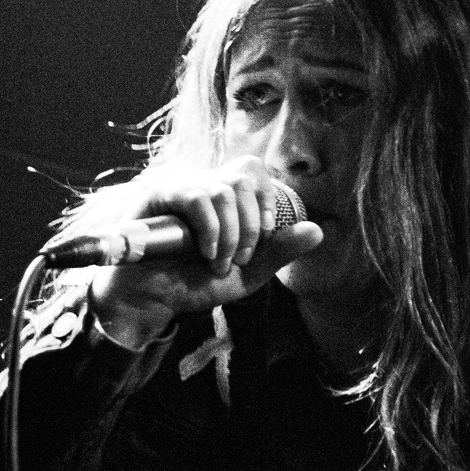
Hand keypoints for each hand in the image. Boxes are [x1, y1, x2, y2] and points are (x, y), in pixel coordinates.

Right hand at [88, 157, 321, 342]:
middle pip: (244, 178)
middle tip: (241, 258)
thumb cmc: (193, 284)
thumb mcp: (245, 274)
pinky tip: (207, 253)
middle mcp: (204, 185)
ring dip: (232, 233)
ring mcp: (182, 187)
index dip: (268, 198)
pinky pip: (197, 197)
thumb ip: (277, 253)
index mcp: (225, 198)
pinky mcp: (160, 195)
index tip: (267, 234)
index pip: (254, 171)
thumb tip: (317, 230)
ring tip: (219, 263)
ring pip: (224, 190)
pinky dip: (211, 228)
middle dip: (253, 224)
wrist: (152, 299)